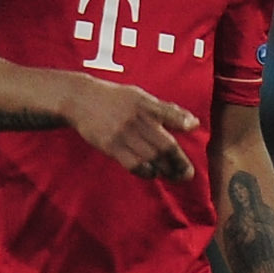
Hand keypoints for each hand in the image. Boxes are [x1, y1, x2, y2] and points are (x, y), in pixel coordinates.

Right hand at [65, 78, 200, 179]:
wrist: (80, 100)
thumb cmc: (114, 99)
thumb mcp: (139, 96)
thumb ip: (164, 109)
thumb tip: (192, 123)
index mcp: (145, 103)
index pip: (169, 112)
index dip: (183, 121)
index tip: (193, 127)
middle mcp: (136, 118)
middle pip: (164, 143)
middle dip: (179, 161)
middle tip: (187, 173)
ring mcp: (124, 133)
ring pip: (151, 156)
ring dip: (165, 169)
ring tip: (173, 176)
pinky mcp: (111, 145)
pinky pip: (133, 163)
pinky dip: (146, 171)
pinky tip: (152, 172)